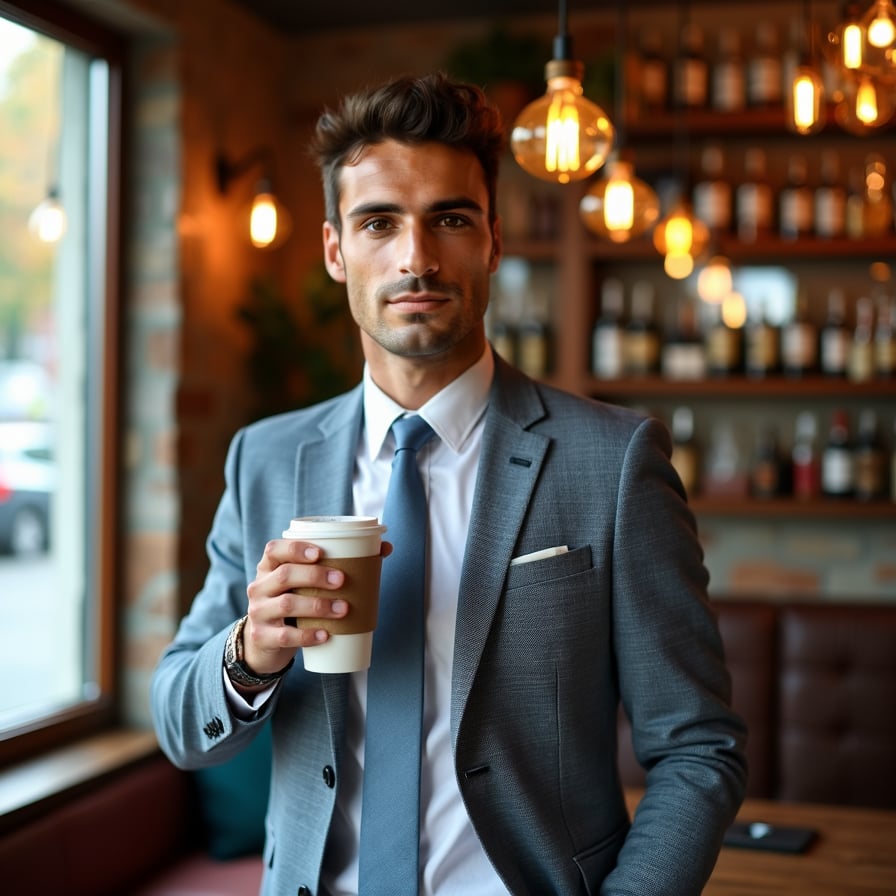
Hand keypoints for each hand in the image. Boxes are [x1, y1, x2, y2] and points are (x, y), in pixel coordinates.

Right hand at [243, 538, 348, 675]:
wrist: (266, 642)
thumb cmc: (295, 602)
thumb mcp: (305, 584)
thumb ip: (338, 564)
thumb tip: (384, 548)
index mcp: (269, 567)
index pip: (274, 549)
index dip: (295, 548)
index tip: (320, 552)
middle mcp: (259, 587)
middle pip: (285, 575)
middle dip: (315, 576)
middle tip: (342, 580)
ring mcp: (258, 612)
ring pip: (286, 604)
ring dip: (318, 605)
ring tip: (343, 609)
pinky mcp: (262, 636)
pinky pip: (285, 635)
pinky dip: (307, 635)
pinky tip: (325, 634)